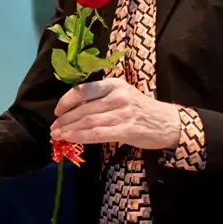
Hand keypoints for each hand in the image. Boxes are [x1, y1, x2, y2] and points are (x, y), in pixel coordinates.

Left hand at [51, 78, 179, 149]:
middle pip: (83, 108)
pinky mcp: (127, 130)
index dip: (67, 101)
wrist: (169, 123)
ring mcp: (123, 113)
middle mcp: (117, 96)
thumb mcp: (122, 95)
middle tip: (53, 127)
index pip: (84, 90)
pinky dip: (81, 137)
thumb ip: (101, 98)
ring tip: (58, 135)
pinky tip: (71, 139)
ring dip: (69, 129)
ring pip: (88, 121)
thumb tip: (73, 108)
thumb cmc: (141, 109)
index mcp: (114, 84)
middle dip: (65, 119)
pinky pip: (98, 134)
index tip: (57, 111)